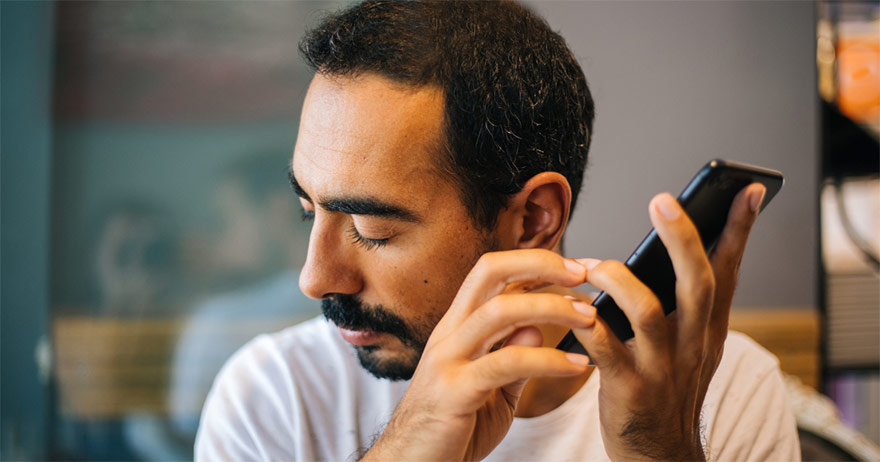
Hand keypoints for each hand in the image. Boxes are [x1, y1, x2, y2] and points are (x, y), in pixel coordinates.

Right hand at [363, 250, 595, 460]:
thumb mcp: (491, 389)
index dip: (534, 263)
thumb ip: (512, 359)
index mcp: (457, 328)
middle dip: (539, 264)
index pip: (492, 274)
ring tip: (588, 317)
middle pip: (489, 273)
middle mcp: (449, 334)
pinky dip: (548, 359)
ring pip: (499, 311)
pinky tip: (575, 365)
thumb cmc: (450, 430)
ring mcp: (448, 360)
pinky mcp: (454, 391)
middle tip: (583, 274)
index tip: (575, 269)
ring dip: (551, 307)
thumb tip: (535, 326)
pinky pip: (506, 363)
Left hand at [573, 183, 766, 460]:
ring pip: (647, 312)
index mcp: (708, 327)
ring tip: (593, 264)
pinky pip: (605, 349)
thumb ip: (687, 301)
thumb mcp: (694, 345)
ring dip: (618, 280)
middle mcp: (693, 344)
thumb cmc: (668, 386)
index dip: (738, 230)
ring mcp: (662, 368)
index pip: (727, 271)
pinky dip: (588, 324)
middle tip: (663, 200)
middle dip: (681, 239)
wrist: (660, 452)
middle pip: (696, 283)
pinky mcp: (630, 389)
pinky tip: (574, 308)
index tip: (747, 189)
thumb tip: (679, 244)